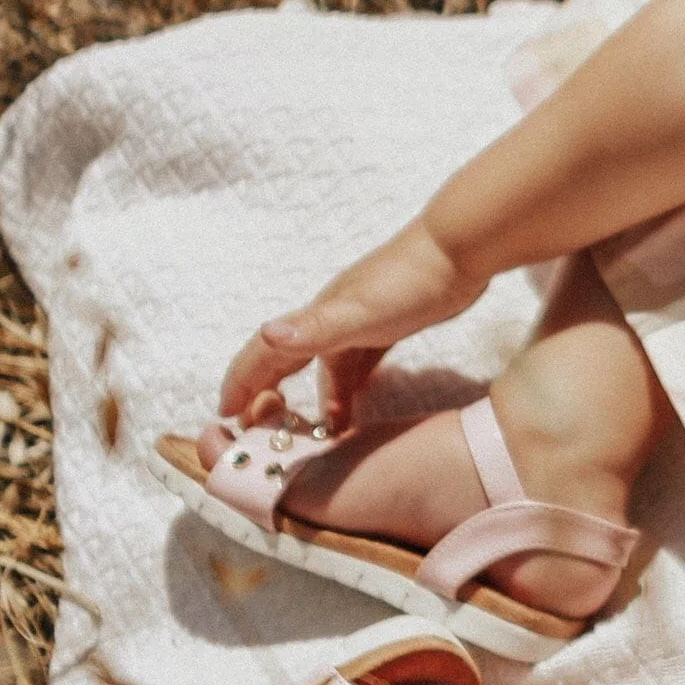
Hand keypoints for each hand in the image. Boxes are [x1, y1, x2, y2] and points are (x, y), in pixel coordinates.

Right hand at [216, 229, 474, 429]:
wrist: (461, 249)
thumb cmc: (412, 282)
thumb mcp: (361, 313)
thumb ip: (316, 328)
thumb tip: (267, 333)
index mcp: (319, 318)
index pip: (266, 351)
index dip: (242, 380)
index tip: (224, 412)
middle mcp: (332, 319)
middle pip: (289, 360)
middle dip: (270, 393)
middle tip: (260, 432)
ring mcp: (361, 321)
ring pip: (328, 367)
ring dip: (318, 399)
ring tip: (317, 435)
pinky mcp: (390, 325)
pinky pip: (359, 364)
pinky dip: (350, 388)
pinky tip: (357, 406)